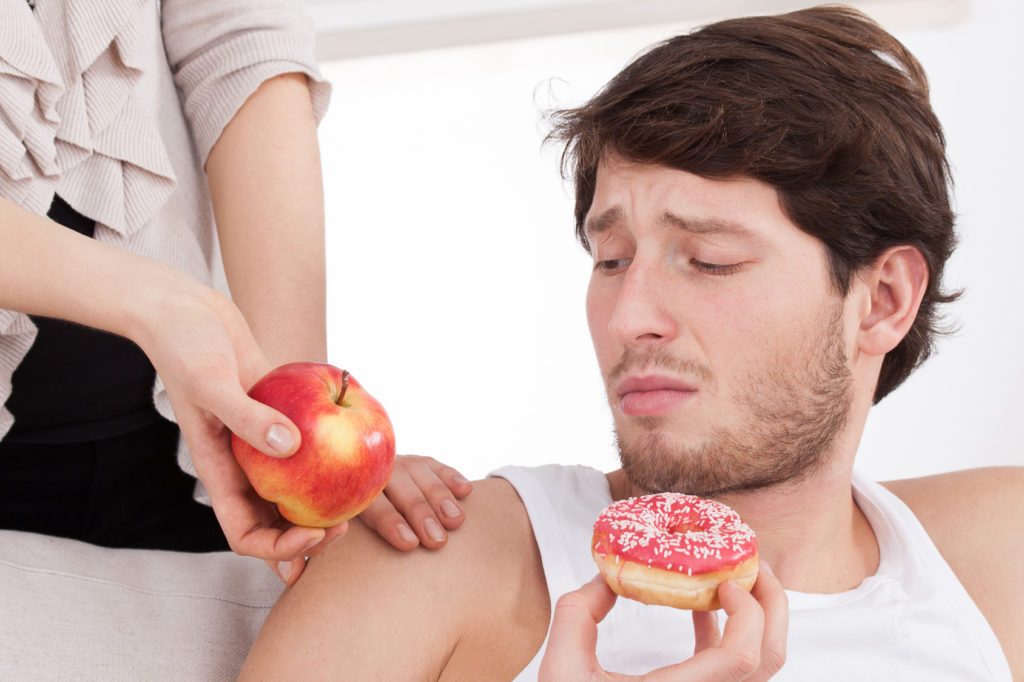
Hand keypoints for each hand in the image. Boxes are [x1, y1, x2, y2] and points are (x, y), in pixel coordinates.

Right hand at [135, 278, 473, 583]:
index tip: (314, 530)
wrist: (186, 310)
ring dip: (322, 504)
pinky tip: (361, 449)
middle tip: (346, 526)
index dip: (278, 548)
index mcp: (217, 471)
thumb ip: (247, 416)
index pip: (244, 533)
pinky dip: (329, 454)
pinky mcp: (279, 417)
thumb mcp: (211, 381)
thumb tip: (290, 449)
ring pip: (294, 489)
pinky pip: (308, 446)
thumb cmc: (184, 345)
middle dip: (309, 536)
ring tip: (357, 504)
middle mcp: (241, 465)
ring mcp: (261, 443)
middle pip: (275, 521)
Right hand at [539, 561, 786, 680]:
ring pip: (758, 666)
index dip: (747, 613)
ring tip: (733, 579)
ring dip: (754, 617)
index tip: (725, 580)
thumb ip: (580, 612)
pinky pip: (732, 669)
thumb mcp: (562, 669)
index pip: (741, 659)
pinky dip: (727, 634)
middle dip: (771, 605)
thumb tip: (608, 573)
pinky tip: (701, 609)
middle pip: (768, 660)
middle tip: (752, 565)